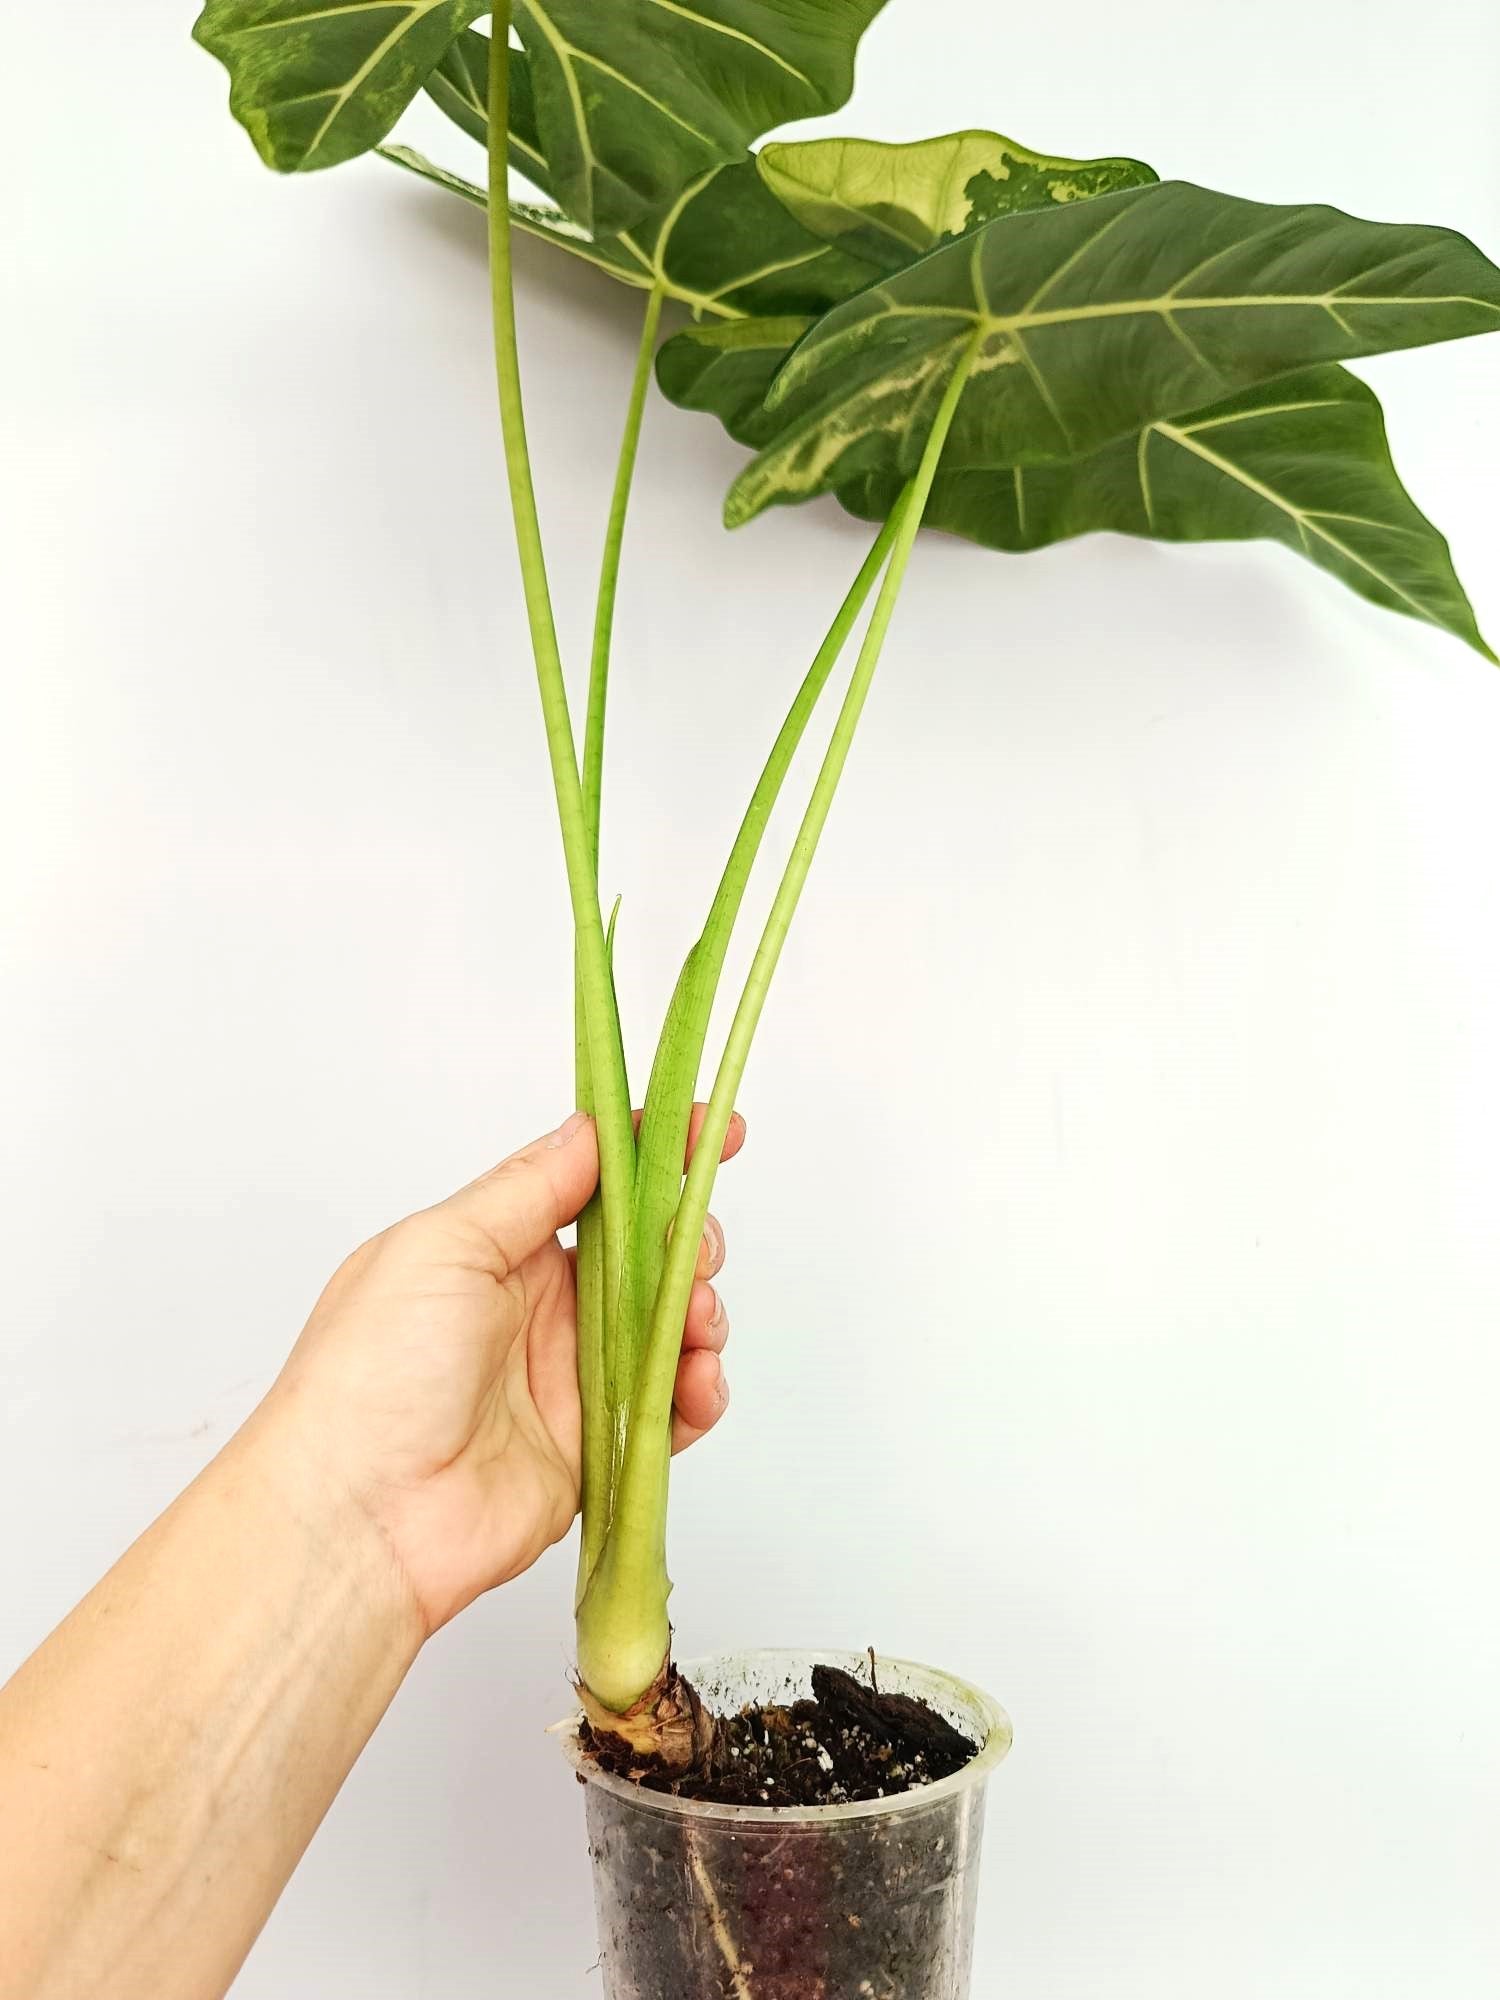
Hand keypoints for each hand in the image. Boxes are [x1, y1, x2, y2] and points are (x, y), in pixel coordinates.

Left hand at [263, 1107, 741, 1636]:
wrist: (359, 1520)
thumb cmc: (371, 1376)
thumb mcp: (442, 1246)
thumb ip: (528, 1188)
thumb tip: (590, 1132)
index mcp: (497, 1250)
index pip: (591, 1184)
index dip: (657, 1155)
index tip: (717, 1132)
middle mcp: (537, 1310)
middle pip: (645, 1256)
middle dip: (689, 1243)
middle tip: (700, 1251)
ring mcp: (568, 1380)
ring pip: (667, 1329)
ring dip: (699, 1315)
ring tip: (698, 1326)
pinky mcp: (592, 1448)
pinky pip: (667, 1410)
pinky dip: (696, 1392)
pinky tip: (695, 1385)